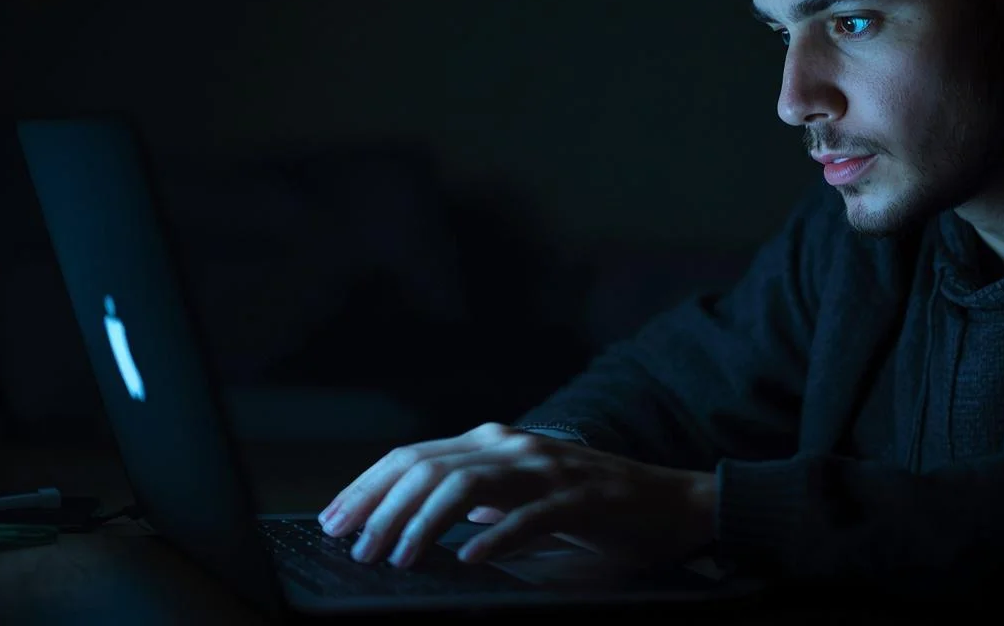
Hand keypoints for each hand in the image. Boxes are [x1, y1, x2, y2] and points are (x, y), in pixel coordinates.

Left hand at [318, 422, 715, 569]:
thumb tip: (410, 524)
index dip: (367, 487)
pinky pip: (530, 516)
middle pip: (428, 467)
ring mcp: (548, 469)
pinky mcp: (581, 498)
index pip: (413, 457)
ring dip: (423, 523)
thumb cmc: (591, 506)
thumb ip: (474, 500)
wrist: (670, 503)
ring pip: (467, 485)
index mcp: (494, 443)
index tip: (334, 519)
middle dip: (381, 507)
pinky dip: (496, 537)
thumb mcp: (520, 497)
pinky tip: (470, 560)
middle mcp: (514, 446)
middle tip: (354, 546)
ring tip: (397, 557)